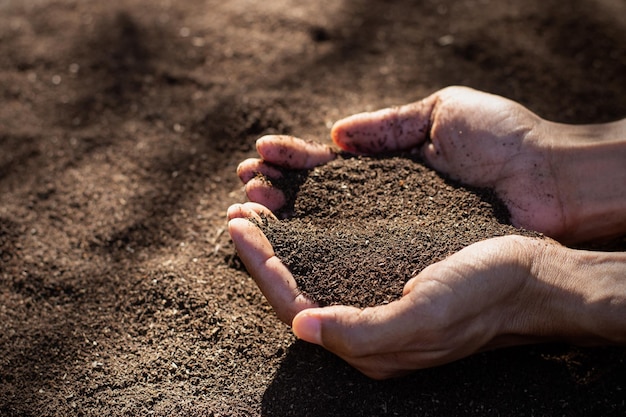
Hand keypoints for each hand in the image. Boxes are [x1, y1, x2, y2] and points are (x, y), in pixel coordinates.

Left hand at [228, 203, 625, 377]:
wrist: (532, 276)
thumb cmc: (484, 293)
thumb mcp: (426, 315)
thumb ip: (362, 332)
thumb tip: (300, 326)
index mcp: (365, 342)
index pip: (292, 305)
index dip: (260, 267)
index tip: (238, 224)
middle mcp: (362, 321)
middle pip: (293, 288)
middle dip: (261, 250)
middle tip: (238, 207)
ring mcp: (373, 296)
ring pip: (310, 268)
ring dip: (281, 237)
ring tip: (260, 201)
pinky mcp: (386, 273)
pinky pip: (335, 253)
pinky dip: (311, 230)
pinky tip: (304, 207)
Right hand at [238, 86, 625, 242]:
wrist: (552, 181)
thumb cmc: (503, 141)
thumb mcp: (442, 112)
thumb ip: (387, 124)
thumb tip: (333, 135)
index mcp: (388, 168)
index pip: (327, 167)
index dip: (291, 162)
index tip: (259, 155)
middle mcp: (383, 206)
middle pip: (316, 203)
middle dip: (276, 194)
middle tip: (244, 190)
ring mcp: (391, 237)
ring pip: (324, 234)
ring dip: (283, 224)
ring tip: (247, 213)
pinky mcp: (404, 264)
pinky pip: (351, 263)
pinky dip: (314, 257)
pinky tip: (284, 250)